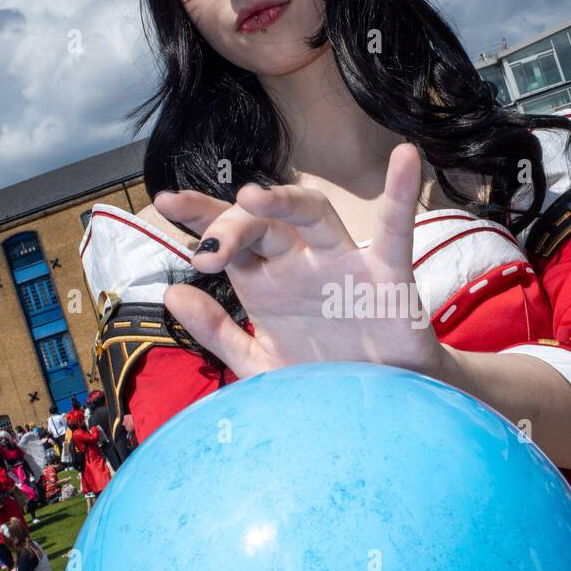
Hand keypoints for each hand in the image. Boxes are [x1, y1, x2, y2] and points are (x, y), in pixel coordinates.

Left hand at [153, 144, 443, 382]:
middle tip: (209, 248)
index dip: (199, 216)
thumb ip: (217, 332)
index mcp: (267, 285)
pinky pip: (394, 231)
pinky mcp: (387, 277)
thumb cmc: (323, 385)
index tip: (166, 201)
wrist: (381, 411)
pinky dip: (401, 194)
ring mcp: (343, 265)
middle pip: (263, 222)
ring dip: (284, 200)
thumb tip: (171, 294)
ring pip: (314, 214)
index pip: (228, 238)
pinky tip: (404, 159)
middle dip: (232, 224)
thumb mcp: (260, 365)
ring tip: (253, 194)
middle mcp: (301, 266)